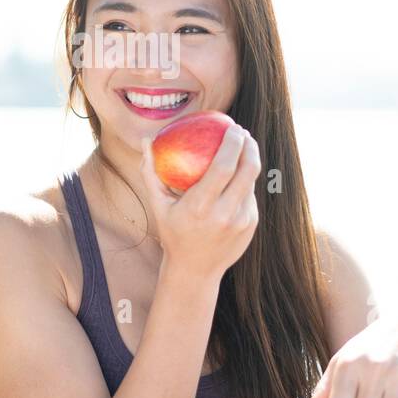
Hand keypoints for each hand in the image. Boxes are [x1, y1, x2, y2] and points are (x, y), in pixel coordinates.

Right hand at [138, 123, 261, 280]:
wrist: (195, 270)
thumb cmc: (173, 233)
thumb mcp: (158, 206)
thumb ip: (151, 172)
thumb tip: (145, 141)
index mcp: (200, 207)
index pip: (224, 167)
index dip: (233, 143)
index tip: (232, 127)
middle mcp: (225, 214)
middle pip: (247, 170)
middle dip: (249, 145)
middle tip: (241, 132)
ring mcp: (242, 221)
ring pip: (251, 181)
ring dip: (250, 160)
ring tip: (243, 146)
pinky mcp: (251, 225)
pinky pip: (250, 195)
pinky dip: (245, 180)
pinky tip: (239, 171)